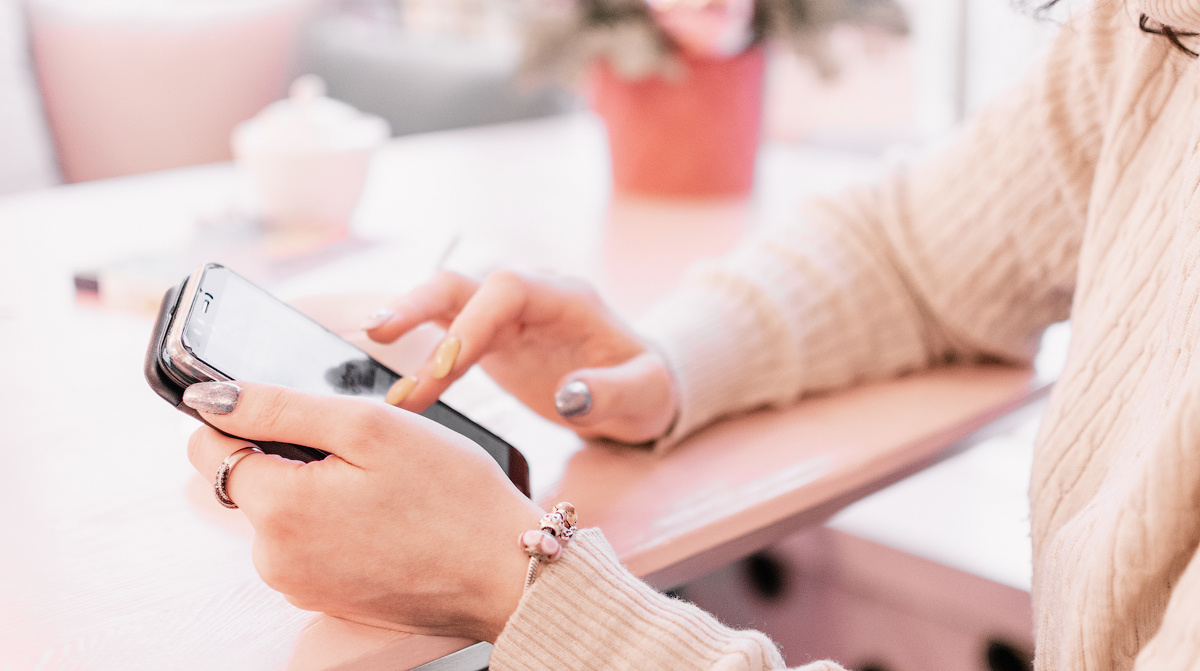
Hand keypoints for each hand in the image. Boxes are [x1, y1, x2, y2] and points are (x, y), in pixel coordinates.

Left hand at [184, 381, 542, 641]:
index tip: (301, 413)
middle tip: (360, 450)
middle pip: (245, 479)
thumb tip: (205, 397)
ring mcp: (299, 585)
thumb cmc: (451, 494)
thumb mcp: (369, 426)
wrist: (505, 571)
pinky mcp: (326, 598)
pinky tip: (384, 516)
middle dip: (288, 453)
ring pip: (280, 510)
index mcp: (278, 509)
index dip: (245, 414)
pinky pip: (309, 543)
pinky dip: (335, 522)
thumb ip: (279, 406)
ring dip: (314, 488)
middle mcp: (273, 559)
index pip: (207, 444)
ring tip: (380, 486)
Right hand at [362, 270, 677, 443]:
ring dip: (406, 317)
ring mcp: (506, 316)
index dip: (470, 324)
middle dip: (419, 303)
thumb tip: (569, 397)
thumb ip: (612, 393)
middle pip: (464, 283)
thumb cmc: (647, 387)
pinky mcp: (490, 338)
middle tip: (378, 334)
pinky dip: (414, 341)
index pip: (506, 292)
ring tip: (364, 340)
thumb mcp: (647, 395)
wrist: (640, 388)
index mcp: (565, 299)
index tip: (443, 368)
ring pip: (446, 301)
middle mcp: (528, 297)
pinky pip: (444, 328)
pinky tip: (380, 359)